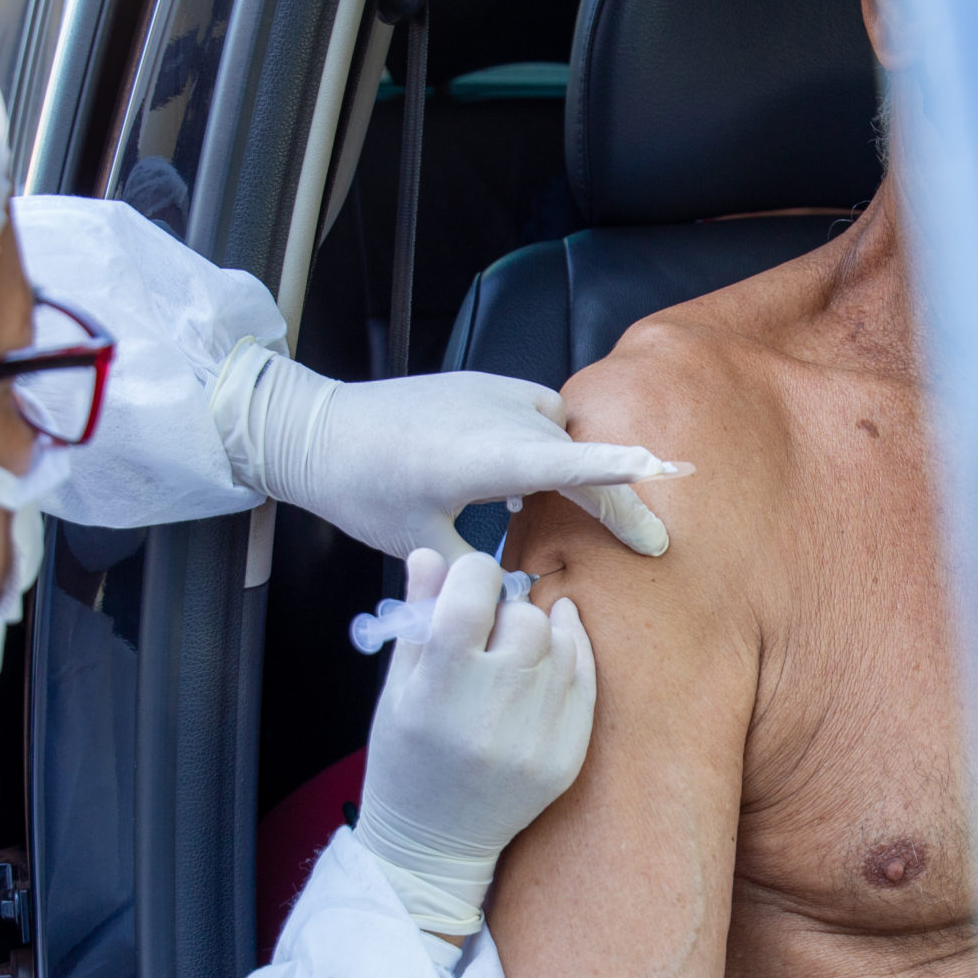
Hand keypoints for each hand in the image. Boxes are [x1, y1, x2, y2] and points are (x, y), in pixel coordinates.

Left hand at [210, 344, 687, 559]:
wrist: (319, 430)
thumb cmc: (363, 493)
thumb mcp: (420, 545)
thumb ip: (478, 568)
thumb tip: (522, 594)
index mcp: (475, 461)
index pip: (558, 463)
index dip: (610, 469)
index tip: (658, 470)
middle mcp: (492, 419)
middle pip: (576, 456)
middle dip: (618, 499)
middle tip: (652, 542)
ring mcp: (491, 393)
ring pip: (562, 433)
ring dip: (581, 468)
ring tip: (595, 509)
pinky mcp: (486, 383)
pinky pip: (544, 409)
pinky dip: (554, 437)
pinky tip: (538, 468)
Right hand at [354, 550, 596, 934]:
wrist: (434, 842)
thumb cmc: (405, 759)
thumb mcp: (395, 690)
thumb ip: (417, 619)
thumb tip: (431, 554)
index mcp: (437, 695)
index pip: (469, 599)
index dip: (471, 576)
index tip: (468, 583)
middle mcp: (490, 716)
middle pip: (523, 619)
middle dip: (505, 611)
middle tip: (488, 627)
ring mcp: (534, 741)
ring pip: (560, 644)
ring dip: (540, 631)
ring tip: (515, 644)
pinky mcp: (565, 758)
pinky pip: (584, 682)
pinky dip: (571, 655)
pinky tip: (554, 646)